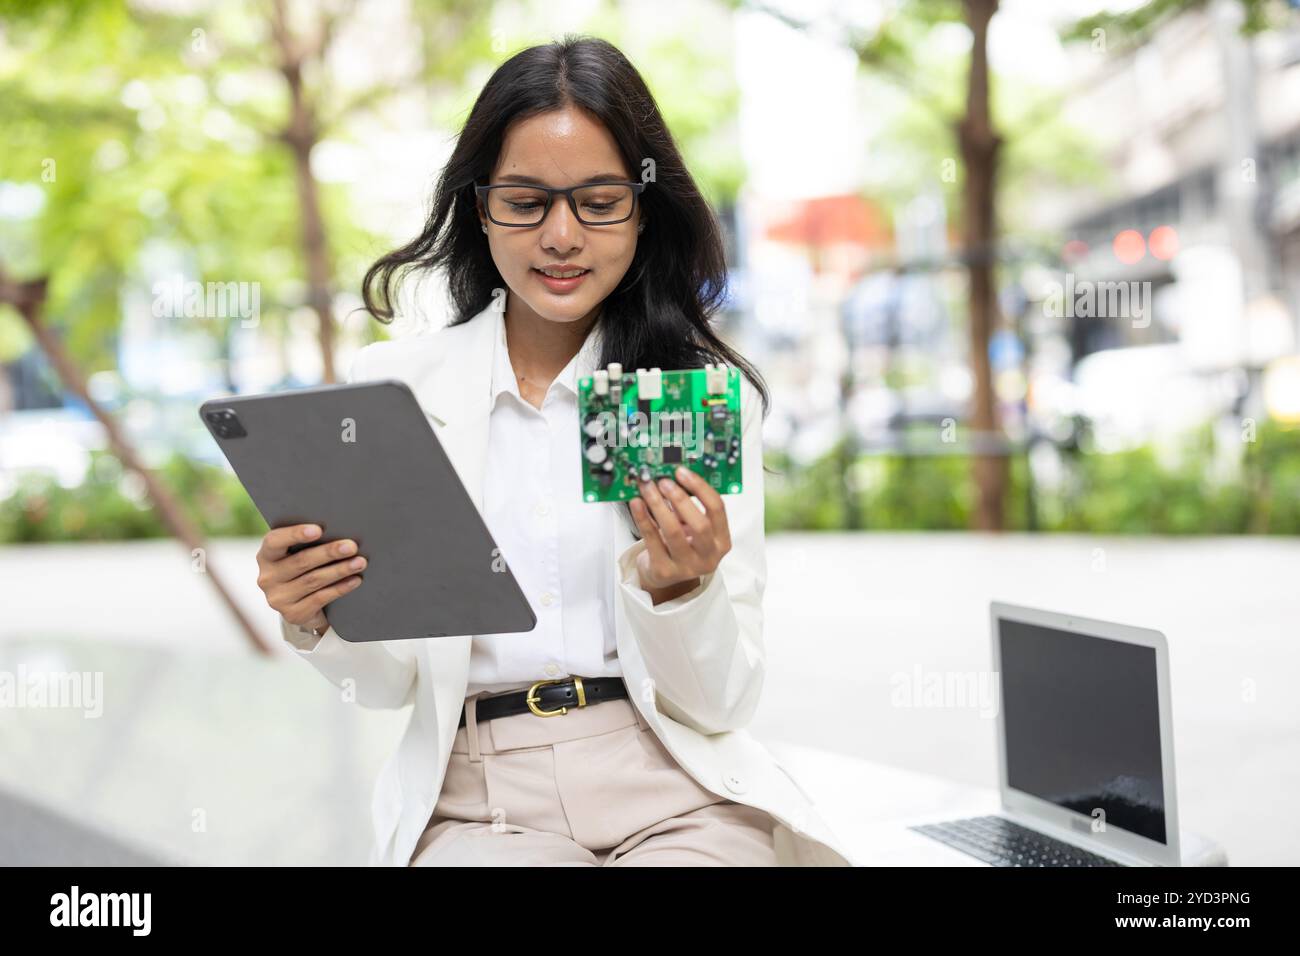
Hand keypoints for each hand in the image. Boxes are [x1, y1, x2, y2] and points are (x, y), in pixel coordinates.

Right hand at [256, 523, 366, 632]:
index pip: (275, 541)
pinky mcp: (293, 614)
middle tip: (351, 546)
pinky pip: (320, 598)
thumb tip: (340, 528)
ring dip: (340, 570)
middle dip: (329, 553)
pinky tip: (355, 580)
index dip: (295, 534)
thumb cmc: (305, 567)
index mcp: (266, 555)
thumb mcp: (299, 553)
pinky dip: (340, 588)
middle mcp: (267, 578)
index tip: (318, 529)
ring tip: (360, 562)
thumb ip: (310, 542)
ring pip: (313, 580)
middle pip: (301, 562)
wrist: (302, 604)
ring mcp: (278, 599)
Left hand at [629, 466, 731, 592]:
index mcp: (722, 541)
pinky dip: (643, 518)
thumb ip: (687, 505)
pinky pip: (652, 539)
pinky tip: (636, 503)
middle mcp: (709, 556)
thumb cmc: (680, 546)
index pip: (718, 509)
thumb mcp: (690, 526)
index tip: (682, 472)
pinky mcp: (665, 571)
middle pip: (700, 524)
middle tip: (664, 481)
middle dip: (680, 499)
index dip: (700, 487)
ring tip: (647, 488)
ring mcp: (687, 567)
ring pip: (673, 532)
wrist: (664, 575)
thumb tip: (671, 476)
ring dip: (658, 505)